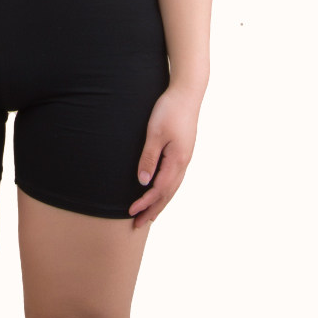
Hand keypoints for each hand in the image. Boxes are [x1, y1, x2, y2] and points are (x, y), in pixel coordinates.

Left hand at [129, 84, 200, 227]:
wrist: (187, 93)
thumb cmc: (169, 110)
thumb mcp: (155, 133)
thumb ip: (149, 158)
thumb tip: (143, 182)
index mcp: (177, 161)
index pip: (159, 190)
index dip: (145, 203)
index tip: (130, 213)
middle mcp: (183, 163)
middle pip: (168, 193)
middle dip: (153, 209)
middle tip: (138, 224)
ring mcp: (185, 157)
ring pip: (173, 187)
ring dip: (160, 202)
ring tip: (149, 214)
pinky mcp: (183, 151)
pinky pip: (174, 178)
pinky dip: (166, 190)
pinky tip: (160, 191)